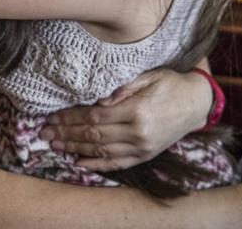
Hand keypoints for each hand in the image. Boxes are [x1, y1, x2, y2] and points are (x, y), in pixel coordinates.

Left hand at [38, 67, 211, 171]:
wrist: (197, 103)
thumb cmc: (170, 83)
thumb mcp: (149, 75)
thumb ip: (123, 87)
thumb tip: (99, 99)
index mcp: (137, 110)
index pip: (94, 116)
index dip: (71, 118)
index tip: (53, 117)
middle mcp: (138, 132)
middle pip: (93, 135)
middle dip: (66, 134)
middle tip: (45, 133)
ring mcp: (142, 147)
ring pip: (101, 151)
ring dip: (75, 149)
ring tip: (55, 146)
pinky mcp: (146, 155)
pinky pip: (117, 163)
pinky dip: (97, 165)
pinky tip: (79, 163)